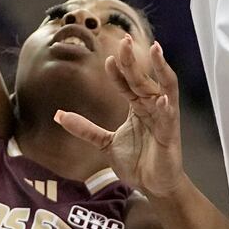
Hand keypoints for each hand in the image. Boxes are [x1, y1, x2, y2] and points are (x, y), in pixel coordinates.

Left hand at [54, 38, 187, 199]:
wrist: (154, 187)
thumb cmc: (137, 162)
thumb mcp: (105, 143)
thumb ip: (85, 128)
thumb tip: (58, 115)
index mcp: (139, 107)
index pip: (128, 84)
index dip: (118, 71)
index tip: (107, 58)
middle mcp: (152, 107)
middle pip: (142, 79)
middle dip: (134, 60)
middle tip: (126, 40)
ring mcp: (163, 119)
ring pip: (163, 88)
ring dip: (160, 69)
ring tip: (156, 50)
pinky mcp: (170, 134)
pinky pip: (169, 117)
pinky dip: (166, 107)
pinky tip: (161, 98)